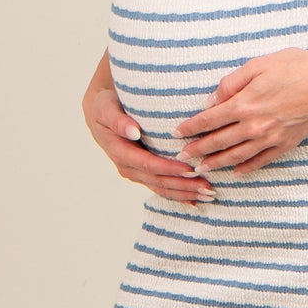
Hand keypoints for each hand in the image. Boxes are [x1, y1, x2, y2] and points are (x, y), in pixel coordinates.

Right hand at [83, 84, 214, 205]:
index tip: (190, 169)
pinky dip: (177, 195)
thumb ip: (118, 121)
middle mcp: (128, 167)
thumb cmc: (105, 105)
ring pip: (161, 187)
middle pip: (158, 181)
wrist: (100, 111)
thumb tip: (134, 133)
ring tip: (208, 195)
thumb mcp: (106, 108)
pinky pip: (160, 187)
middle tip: (208, 188)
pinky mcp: (142, 173)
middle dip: (183, 186)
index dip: (169, 169)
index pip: (147, 164)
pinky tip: (194, 201)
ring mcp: (135, 172)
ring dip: (185, 193)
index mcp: (120, 152)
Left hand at [174, 45, 307, 174]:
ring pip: (237, 156)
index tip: (177, 133)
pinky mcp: (287, 144)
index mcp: (246, 104)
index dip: (191, 127)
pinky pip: (262, 161)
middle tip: (182, 156)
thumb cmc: (297, 67)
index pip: (210, 120)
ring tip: (202, 168)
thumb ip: (232, 83)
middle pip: (219, 142)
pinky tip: (236, 173)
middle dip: (198, 150)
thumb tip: (212, 100)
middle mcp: (255, 125)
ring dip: (217, 163)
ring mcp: (272, 138)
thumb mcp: (259, 65)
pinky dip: (247, 168)